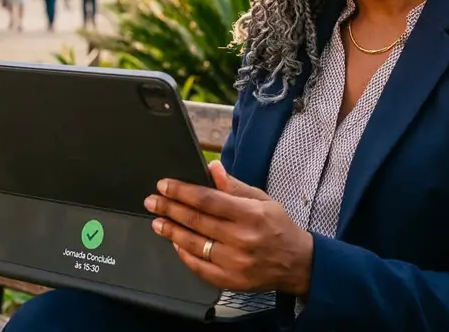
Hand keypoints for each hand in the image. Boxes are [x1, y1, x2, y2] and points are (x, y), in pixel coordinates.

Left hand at [145, 160, 313, 295]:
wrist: (296, 263)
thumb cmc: (278, 227)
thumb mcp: (261, 199)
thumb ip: (234, 186)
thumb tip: (212, 168)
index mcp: (249, 214)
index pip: (207, 199)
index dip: (181, 191)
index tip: (164, 185)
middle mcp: (241, 238)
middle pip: (196, 220)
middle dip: (169, 208)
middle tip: (152, 201)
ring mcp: (234, 262)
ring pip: (193, 244)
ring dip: (171, 231)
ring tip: (157, 221)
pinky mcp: (230, 280)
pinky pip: (199, 267)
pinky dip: (184, 254)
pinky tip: (175, 243)